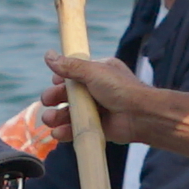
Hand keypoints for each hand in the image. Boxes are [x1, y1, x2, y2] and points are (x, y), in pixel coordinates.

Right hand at [47, 54, 188, 155]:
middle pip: (68, 94)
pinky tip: (57, 133)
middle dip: (54, 97)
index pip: (73, 74)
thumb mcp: (93, 72)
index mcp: (98, 72)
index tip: (54, 81)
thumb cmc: (121, 89)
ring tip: (49, 120)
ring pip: (70, 113)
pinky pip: (78, 129)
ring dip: (56, 116)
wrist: (142, 115)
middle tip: (46, 101)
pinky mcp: (98, 127)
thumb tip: (48, 55)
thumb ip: (70, 66)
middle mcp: (97, 90)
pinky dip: (66, 131)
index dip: (61, 78)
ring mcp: (97, 109)